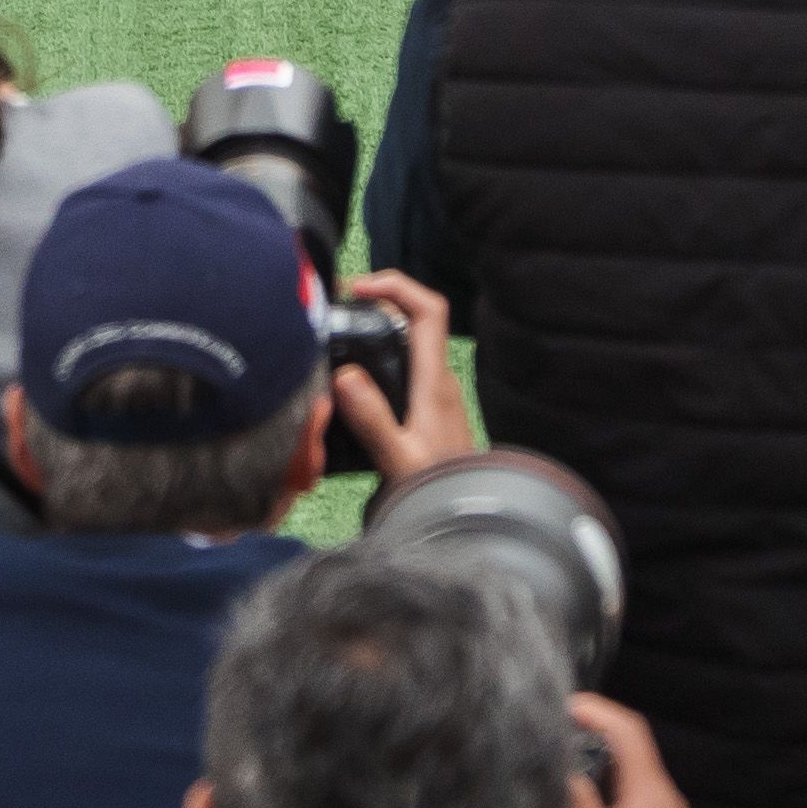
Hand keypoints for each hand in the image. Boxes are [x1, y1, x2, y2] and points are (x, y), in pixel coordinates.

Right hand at [330, 270, 480, 484]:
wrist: (468, 520)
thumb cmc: (438, 491)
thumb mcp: (398, 459)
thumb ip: (372, 419)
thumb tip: (346, 373)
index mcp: (434, 381)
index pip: (429, 310)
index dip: (396, 286)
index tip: (358, 289)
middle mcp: (440, 379)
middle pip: (416, 318)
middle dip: (379, 301)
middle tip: (338, 306)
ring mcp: (438, 394)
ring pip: (411, 342)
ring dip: (379, 328)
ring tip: (341, 333)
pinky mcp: (431, 409)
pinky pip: (408, 366)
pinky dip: (381, 357)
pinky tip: (356, 378)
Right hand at [559, 696, 715, 807]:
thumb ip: (575, 797)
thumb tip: (558, 759)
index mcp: (651, 793)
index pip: (625, 727)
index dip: (591, 709)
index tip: (555, 706)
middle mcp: (664, 803)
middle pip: (626, 750)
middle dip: (585, 738)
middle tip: (545, 741)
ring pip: (624, 781)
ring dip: (590, 772)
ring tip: (551, 780)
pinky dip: (598, 802)